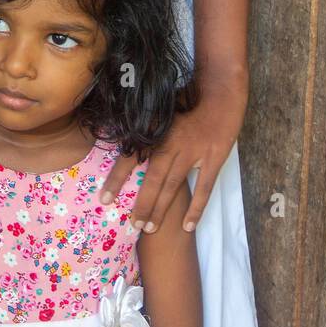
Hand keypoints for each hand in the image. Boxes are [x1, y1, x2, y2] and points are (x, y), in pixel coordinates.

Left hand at [99, 69, 248, 233]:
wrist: (221, 98)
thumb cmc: (188, 102)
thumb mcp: (160, 108)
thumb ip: (142, 122)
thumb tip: (116, 131)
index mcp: (158, 131)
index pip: (132, 156)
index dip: (118, 177)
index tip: (104, 198)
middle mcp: (173, 143)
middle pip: (154, 178)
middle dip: (142, 203)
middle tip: (131, 226)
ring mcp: (194, 153)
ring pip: (174, 186)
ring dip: (162, 209)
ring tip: (150, 229)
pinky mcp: (213, 161)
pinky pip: (204, 188)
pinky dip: (196, 209)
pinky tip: (187, 227)